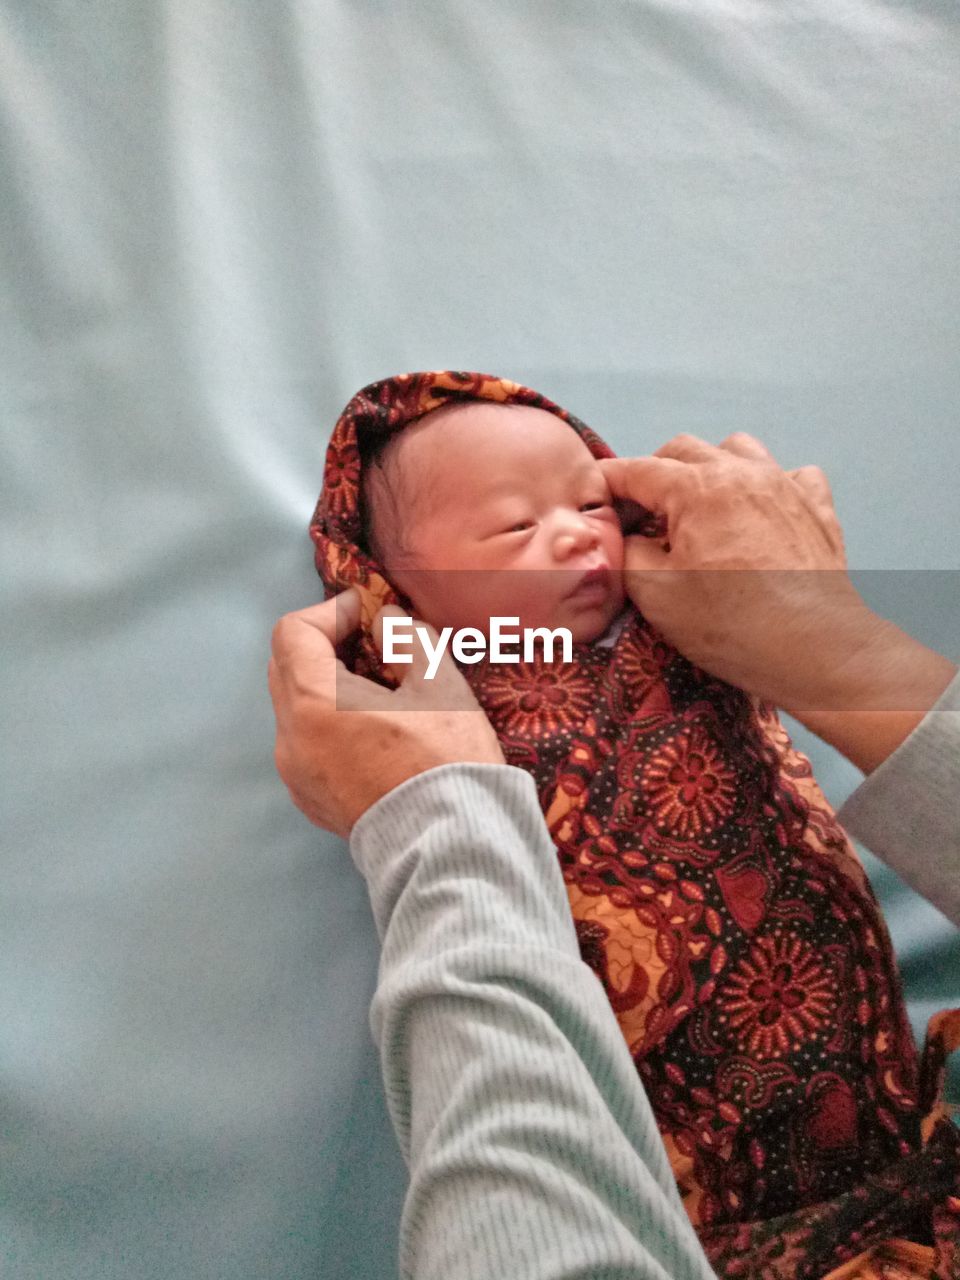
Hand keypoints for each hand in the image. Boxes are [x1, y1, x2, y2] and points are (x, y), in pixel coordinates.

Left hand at [268, 589, 504, 836]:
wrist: (449, 847)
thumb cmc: (445, 760)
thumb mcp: (439, 685)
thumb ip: (406, 639)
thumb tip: (386, 620)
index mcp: (313, 704)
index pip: (294, 633)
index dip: (330, 612)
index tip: (367, 611)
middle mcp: (290, 738)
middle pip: (287, 668)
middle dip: (325, 644)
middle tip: (372, 640)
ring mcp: (296, 774)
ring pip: (296, 708)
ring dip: (327, 684)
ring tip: (379, 687)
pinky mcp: (311, 799)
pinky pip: (307, 743)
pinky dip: (329, 721)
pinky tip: (374, 729)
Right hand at [600, 433, 863, 706]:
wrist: (815, 649)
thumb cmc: (731, 625)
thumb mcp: (656, 595)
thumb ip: (629, 553)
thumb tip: (631, 536)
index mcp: (698, 488)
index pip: (637, 470)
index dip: (608, 482)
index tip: (594, 498)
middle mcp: (743, 472)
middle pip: (684, 450)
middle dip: (655, 472)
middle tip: (642, 512)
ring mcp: (786, 485)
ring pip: (738, 449)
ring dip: (711, 468)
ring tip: (702, 506)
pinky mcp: (817, 507)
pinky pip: (791, 474)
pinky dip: (769, 484)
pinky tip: (760, 513)